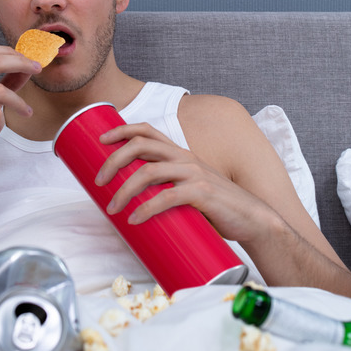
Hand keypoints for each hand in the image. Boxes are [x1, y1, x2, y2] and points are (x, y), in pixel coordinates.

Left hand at [94, 122, 270, 243]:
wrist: (252, 219)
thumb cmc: (217, 206)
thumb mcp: (190, 188)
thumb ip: (168, 186)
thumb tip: (135, 199)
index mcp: (181, 154)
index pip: (147, 131)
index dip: (122, 131)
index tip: (101, 140)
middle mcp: (186, 158)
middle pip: (141, 146)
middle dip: (113, 161)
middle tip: (98, 182)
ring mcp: (194, 174)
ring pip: (148, 172)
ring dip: (124, 190)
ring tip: (112, 208)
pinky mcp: (202, 193)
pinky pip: (166, 197)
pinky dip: (146, 208)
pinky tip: (134, 219)